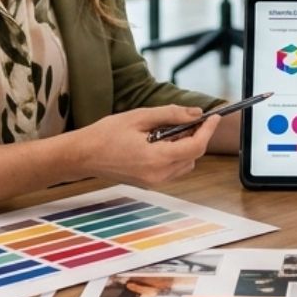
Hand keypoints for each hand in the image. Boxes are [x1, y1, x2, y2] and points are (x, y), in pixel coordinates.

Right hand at [72, 107, 218, 185]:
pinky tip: (161, 141)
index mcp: (156, 159)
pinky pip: (172, 169)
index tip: (213, 116)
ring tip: (170, 129)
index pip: (195, 147)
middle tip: (191, 118)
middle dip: (197, 136)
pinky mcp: (149, 183)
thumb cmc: (105, 135)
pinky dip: (175, 154)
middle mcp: (158, 175)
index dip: (208, 130)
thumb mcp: (140, 116)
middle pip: (193, 156)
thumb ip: (171, 114)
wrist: (82, 156)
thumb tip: (196, 114)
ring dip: (185, 146)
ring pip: (185, 164)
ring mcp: (153, 182)